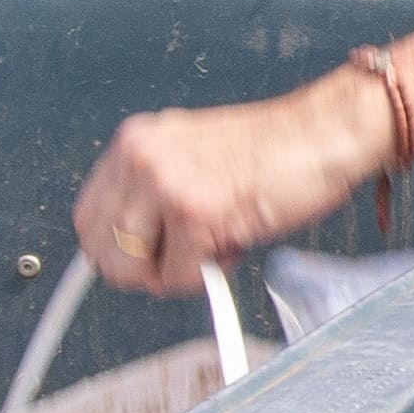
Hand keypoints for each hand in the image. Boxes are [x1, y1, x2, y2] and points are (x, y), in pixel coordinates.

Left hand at [76, 73, 377, 292]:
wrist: (325, 133)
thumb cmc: (273, 150)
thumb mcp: (192, 159)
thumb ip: (154, 193)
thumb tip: (129, 245)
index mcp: (136, 141)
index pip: (88, 216)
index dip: (114, 249)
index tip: (140, 259)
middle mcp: (142, 158)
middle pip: (100, 249)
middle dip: (140, 269)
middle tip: (179, 260)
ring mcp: (165, 184)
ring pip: (130, 268)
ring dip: (170, 275)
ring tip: (210, 247)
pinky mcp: (195, 213)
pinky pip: (176, 278)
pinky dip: (205, 278)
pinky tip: (233, 243)